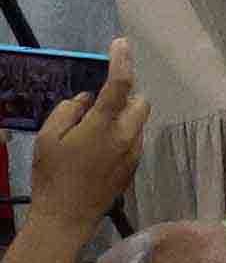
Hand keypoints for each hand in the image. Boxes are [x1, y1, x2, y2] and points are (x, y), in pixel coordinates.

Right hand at [27, 38, 144, 236]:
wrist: (66, 218)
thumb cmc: (52, 176)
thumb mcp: (48, 138)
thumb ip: (69, 111)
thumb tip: (87, 99)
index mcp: (104, 125)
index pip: (120, 83)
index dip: (122, 60)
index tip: (121, 43)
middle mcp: (126, 135)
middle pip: (140, 101)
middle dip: (124, 97)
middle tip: (98, 106)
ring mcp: (134, 152)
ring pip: (139, 122)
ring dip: (124, 117)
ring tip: (94, 132)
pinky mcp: (134, 167)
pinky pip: (134, 140)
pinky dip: (122, 135)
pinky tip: (98, 151)